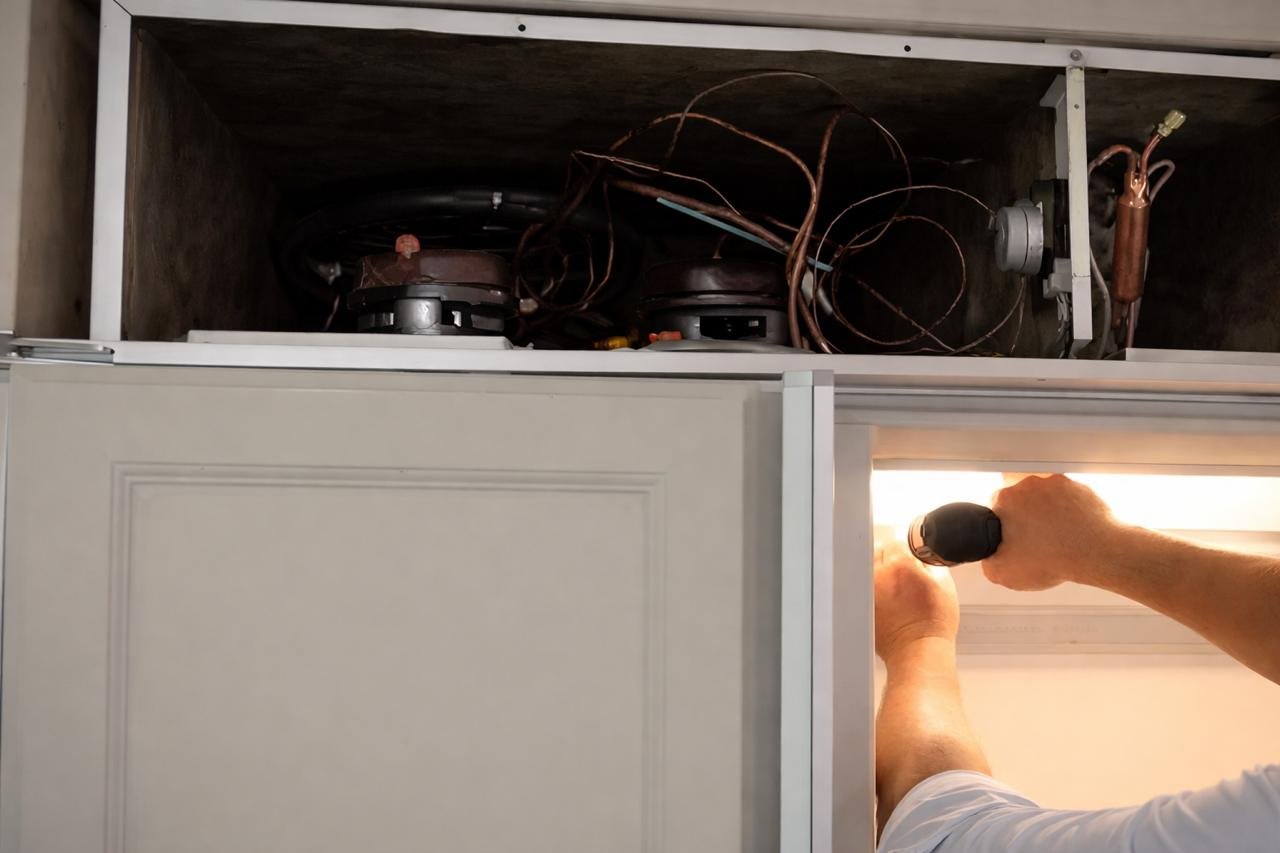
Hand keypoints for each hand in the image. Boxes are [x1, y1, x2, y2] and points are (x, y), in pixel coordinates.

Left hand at [874, 542, 959, 661]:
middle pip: (879, 550)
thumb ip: (930, 560)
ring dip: (879, 569)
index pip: (896, 541)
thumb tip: (922, 550)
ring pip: (868, 566)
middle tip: (904, 570)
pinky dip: (872, 586)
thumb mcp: (944, 584)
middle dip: (891, 556)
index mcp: (900, 566)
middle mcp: (879, 576)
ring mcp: (867, 590)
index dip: (906, 546)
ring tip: (895, 584)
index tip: (910, 553)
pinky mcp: (861, 603)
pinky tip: (887, 597)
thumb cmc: (933, 624)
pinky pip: (863, 585)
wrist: (918, 650)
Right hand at [983, 474, 1124, 589]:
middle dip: (1026, 518)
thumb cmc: (1053, 559)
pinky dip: (1069, 512)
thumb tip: (990, 558)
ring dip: (1048, 514)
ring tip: (1056, 538)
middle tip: (1035, 541)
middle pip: (1020, 501)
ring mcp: (1056, 484)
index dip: (1003, 527)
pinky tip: (1072, 531)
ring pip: (1044, 499)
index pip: (996, 509)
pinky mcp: (1079, 488)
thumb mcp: (1003, 573)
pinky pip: (1067, 499)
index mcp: (1006, 500)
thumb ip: (988, 562)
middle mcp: (1029, 485)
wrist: (1096, 553)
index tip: (1013, 539)